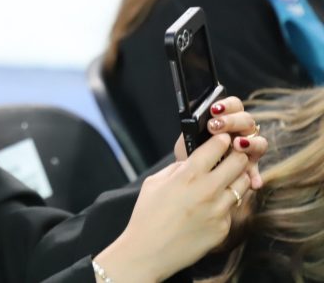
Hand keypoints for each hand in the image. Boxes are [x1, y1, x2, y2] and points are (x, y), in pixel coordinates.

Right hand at [95, 134, 250, 281]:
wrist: (149, 251)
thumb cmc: (147, 215)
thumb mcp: (154, 182)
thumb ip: (176, 168)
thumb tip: (191, 161)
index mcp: (188, 174)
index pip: (217, 146)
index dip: (221, 140)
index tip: (222, 139)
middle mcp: (208, 190)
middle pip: (239, 162)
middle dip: (236, 156)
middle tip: (231, 156)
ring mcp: (219, 210)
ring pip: (243, 184)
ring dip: (236, 178)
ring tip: (226, 179)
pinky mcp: (224, 228)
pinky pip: (232, 209)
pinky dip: (225, 204)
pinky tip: (211, 207)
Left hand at [173, 96, 266, 188]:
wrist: (190, 174)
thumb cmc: (191, 150)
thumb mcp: (189, 138)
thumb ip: (193, 128)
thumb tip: (194, 118)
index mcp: (228, 119)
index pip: (235, 105)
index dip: (227, 105)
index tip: (214, 110)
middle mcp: (242, 132)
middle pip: (247, 120)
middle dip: (232, 121)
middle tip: (215, 127)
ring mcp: (249, 150)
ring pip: (260, 142)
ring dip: (251, 143)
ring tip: (238, 146)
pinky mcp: (250, 168)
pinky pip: (257, 171)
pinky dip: (255, 176)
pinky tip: (253, 182)